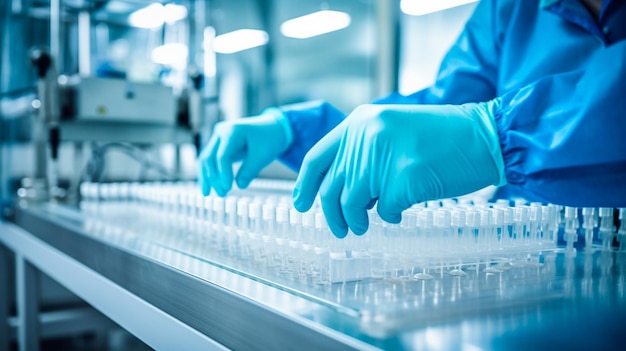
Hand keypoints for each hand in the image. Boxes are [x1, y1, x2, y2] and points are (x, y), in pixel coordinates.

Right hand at [198, 109, 291, 195]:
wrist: (272, 128)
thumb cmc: (269, 139)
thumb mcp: (263, 156)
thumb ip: (250, 171)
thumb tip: (239, 185)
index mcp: (233, 131)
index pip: (222, 155)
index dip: (223, 173)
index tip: (228, 188)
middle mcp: (222, 132)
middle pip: (209, 157)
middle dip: (213, 177)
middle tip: (222, 194)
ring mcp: (219, 138)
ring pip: (206, 159)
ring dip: (207, 177)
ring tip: (209, 193)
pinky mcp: (219, 146)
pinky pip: (210, 160)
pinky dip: (210, 173)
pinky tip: (210, 186)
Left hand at [293, 101, 505, 237]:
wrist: (484, 135)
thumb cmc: (442, 137)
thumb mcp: (393, 130)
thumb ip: (364, 152)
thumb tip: (341, 190)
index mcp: (361, 121)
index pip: (318, 157)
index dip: (305, 184)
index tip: (300, 204)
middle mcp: (367, 135)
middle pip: (332, 186)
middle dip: (332, 214)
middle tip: (341, 229)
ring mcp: (384, 157)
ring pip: (352, 203)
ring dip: (356, 221)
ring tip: (365, 226)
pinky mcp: (404, 179)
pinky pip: (384, 211)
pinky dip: (390, 216)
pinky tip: (402, 211)